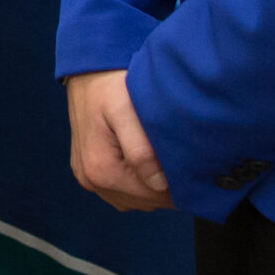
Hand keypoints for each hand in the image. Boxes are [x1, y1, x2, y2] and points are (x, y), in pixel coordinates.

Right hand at [66, 70, 174, 211]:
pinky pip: (121, 192)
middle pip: (145, 201)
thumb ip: (141, 151)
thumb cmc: (109, 87)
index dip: (178, 184)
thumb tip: (160, 185)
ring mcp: (87, 178)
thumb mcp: (126, 112)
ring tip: (160, 155)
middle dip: (166, 185)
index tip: (189, 163)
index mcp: (101, 169)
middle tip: (177, 155)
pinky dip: (136, 182)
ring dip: (152, 185)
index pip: (154, 197)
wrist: (85, 73)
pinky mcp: (87, 172)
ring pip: (135, 200)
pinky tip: (144, 160)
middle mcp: (91, 180)